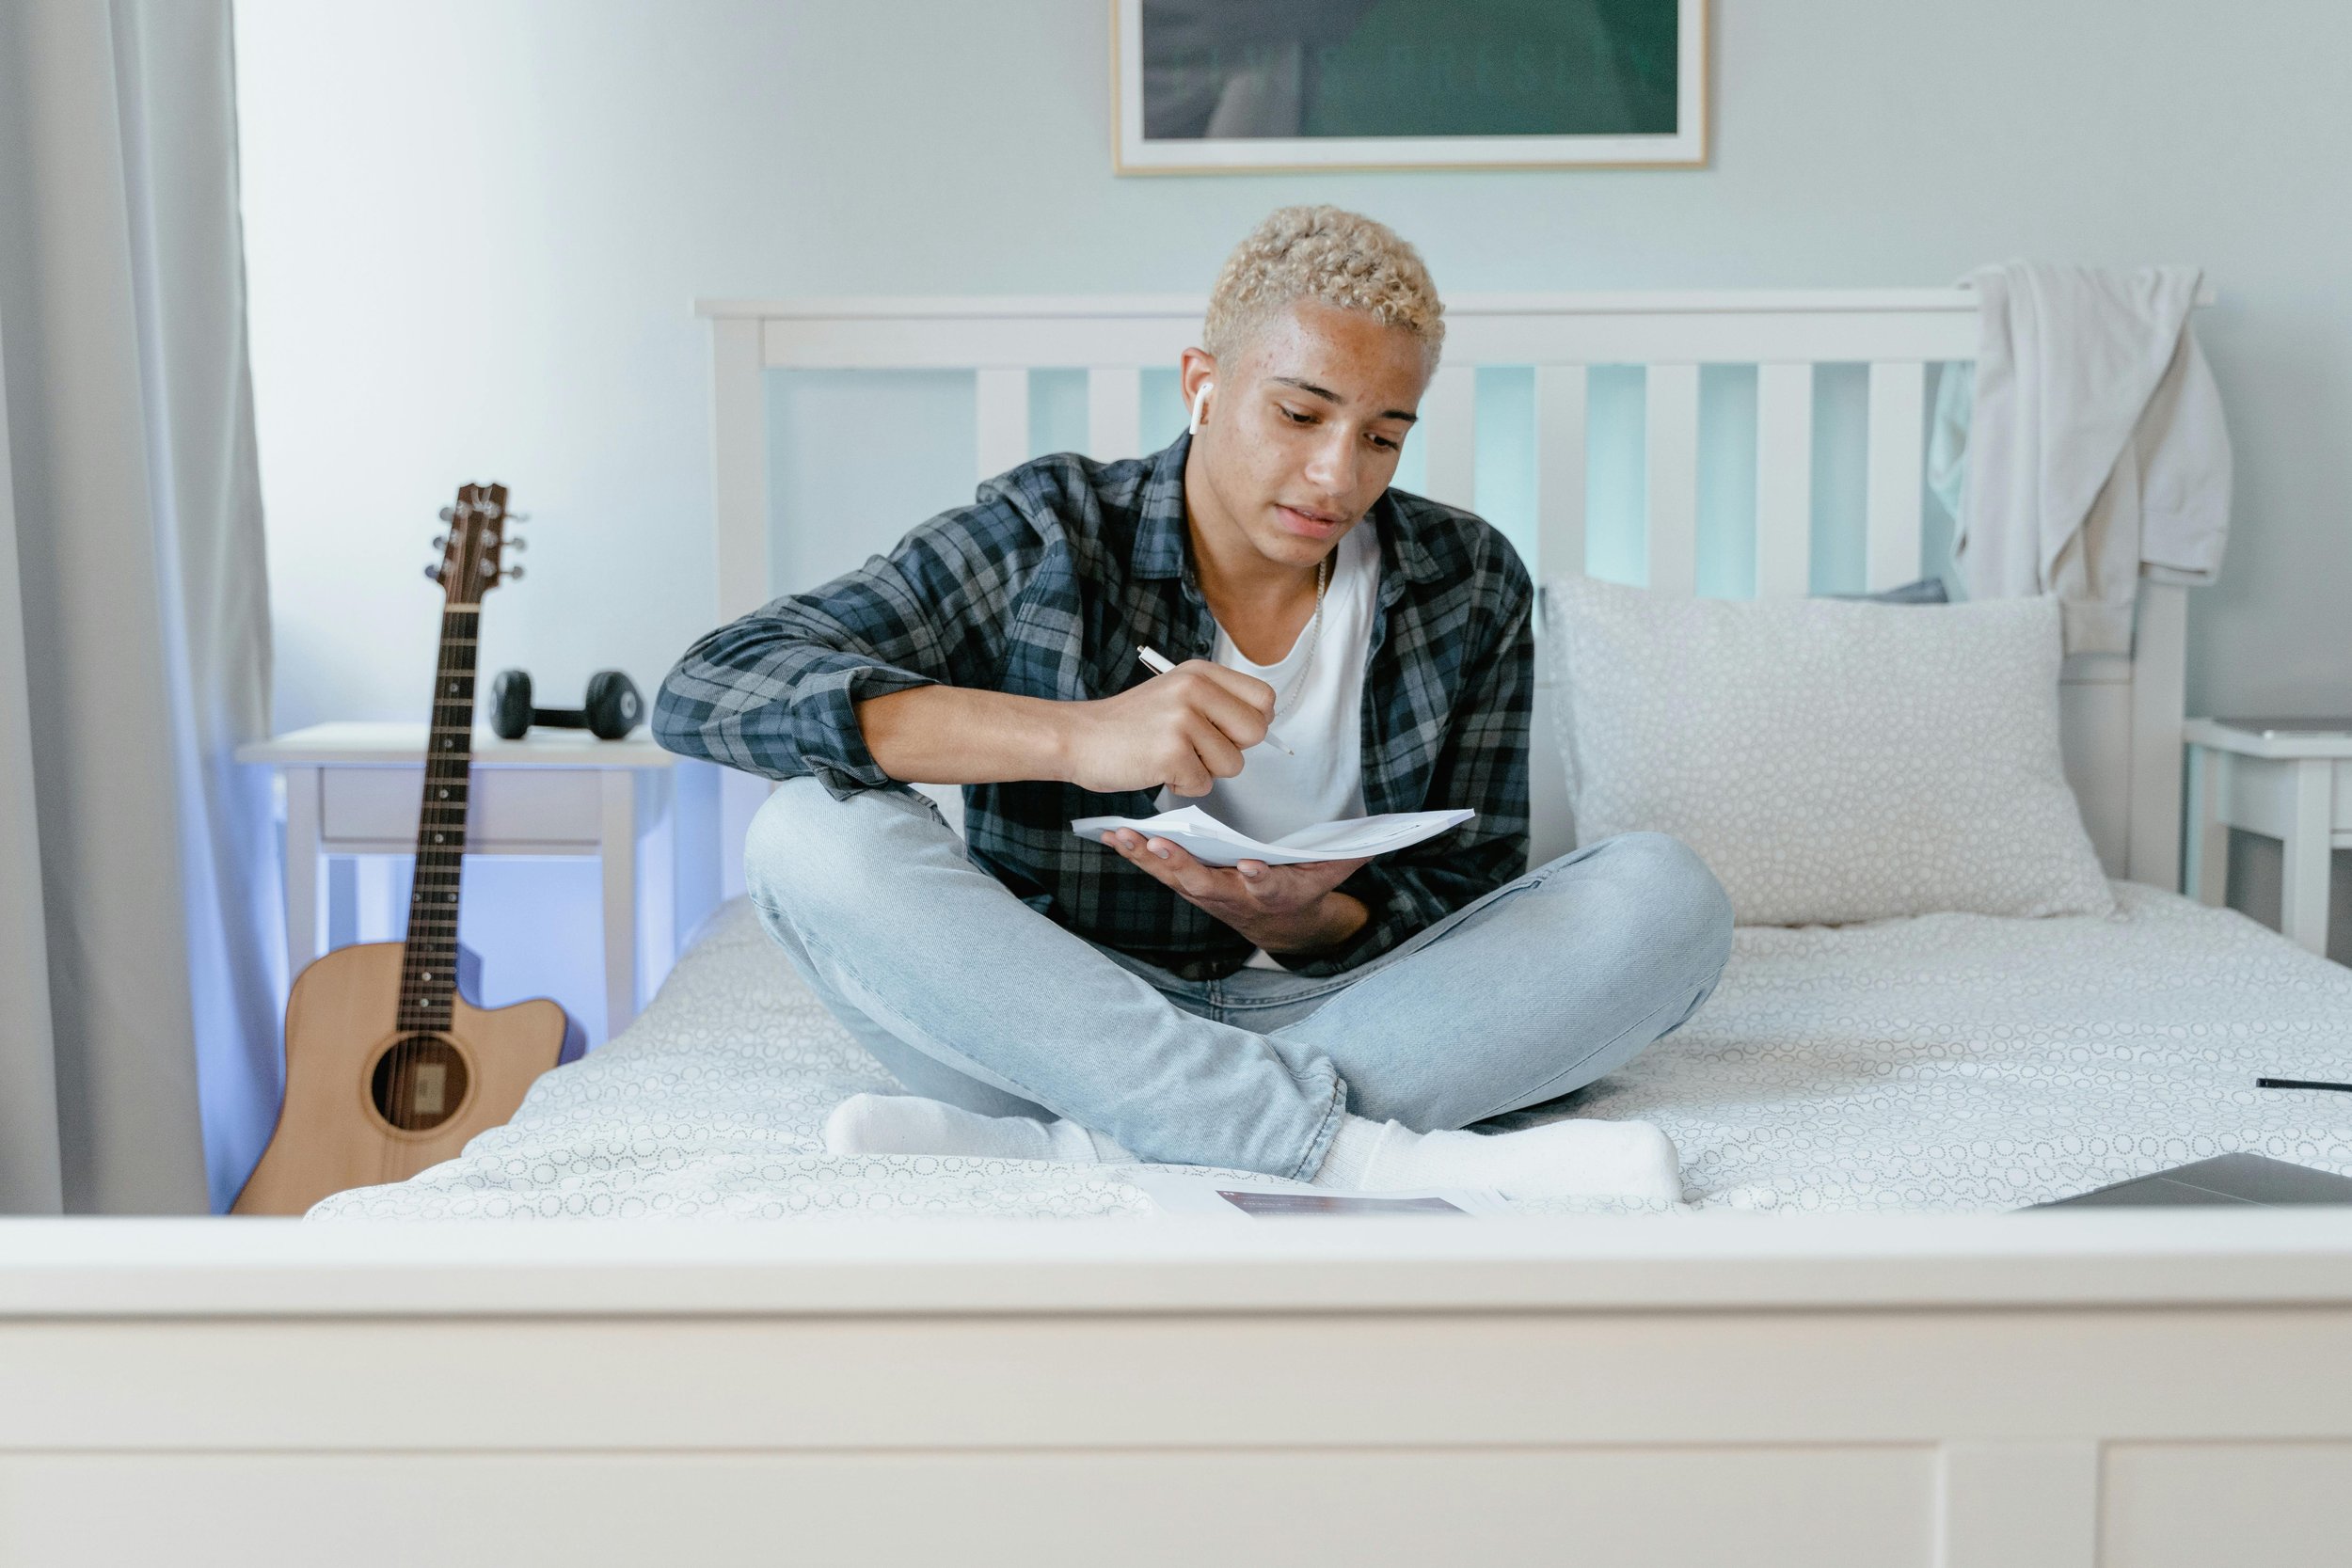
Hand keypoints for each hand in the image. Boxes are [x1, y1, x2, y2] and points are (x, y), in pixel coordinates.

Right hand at [1061, 660, 1273, 796]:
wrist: (1077, 738)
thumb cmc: (1128, 724)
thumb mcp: (1175, 693)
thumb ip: (1217, 702)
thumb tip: (1262, 725)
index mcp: (1200, 673)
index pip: (1264, 698)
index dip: (1253, 722)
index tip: (1229, 732)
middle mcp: (1194, 689)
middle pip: (1255, 732)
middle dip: (1233, 750)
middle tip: (1198, 749)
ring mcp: (1182, 721)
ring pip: (1233, 764)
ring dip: (1205, 771)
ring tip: (1171, 757)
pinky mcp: (1171, 754)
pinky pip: (1203, 785)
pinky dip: (1182, 786)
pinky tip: (1157, 769)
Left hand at [1102, 829, 1369, 953]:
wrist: (1281, 923)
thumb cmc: (1306, 885)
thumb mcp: (1335, 870)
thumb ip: (1353, 852)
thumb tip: (1385, 834)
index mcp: (1275, 891)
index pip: (1270, 887)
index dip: (1262, 880)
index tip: (1253, 867)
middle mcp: (1236, 897)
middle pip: (1206, 883)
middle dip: (1182, 866)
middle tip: (1160, 846)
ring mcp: (1207, 893)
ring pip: (1174, 877)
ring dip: (1147, 858)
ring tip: (1122, 836)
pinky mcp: (1187, 884)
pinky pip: (1157, 869)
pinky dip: (1134, 853)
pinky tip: (1110, 834)